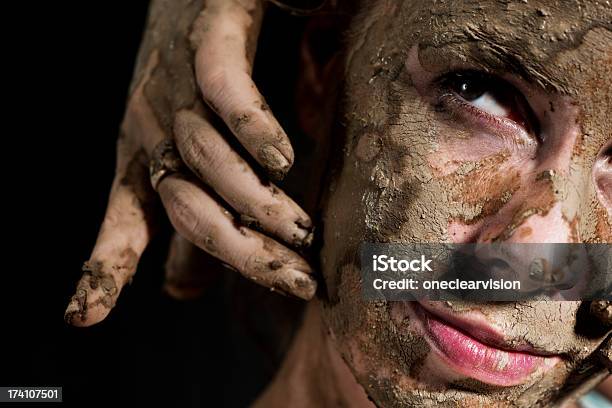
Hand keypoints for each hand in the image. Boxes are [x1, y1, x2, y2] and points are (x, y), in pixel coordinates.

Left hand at [65, 0, 315, 326]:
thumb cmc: (195, 84)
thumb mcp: (185, 160)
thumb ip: (187, 225)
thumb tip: (178, 292)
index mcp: (140, 159)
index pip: (122, 223)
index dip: (102, 270)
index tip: (83, 318)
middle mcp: (151, 127)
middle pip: (183, 205)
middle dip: (239, 253)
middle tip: (296, 280)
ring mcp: (177, 85)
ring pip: (205, 157)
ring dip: (256, 202)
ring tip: (303, 230)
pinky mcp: (208, 39)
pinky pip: (223, 90)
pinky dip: (251, 128)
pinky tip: (281, 157)